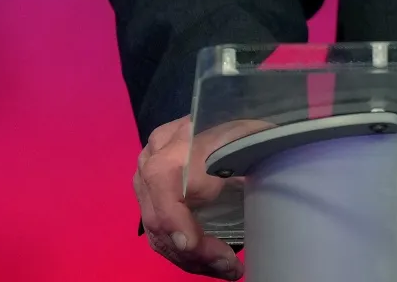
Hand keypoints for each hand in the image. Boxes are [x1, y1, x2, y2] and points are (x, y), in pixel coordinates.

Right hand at [135, 115, 267, 277]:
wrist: (235, 129)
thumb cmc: (247, 132)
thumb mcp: (250, 137)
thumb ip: (235, 158)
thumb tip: (222, 189)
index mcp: (176, 139)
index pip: (163, 180)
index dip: (174, 217)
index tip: (193, 245)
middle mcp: (152, 160)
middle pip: (159, 217)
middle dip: (195, 251)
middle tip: (231, 267)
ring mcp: (146, 182)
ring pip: (158, 234)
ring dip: (192, 260)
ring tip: (227, 269)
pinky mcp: (152, 200)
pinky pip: (160, 236)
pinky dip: (185, 255)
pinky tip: (210, 261)